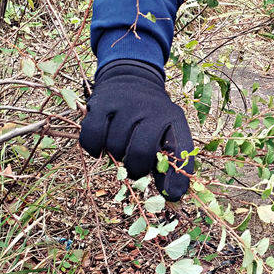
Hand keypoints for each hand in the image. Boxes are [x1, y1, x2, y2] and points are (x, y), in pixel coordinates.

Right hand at [79, 59, 193, 199]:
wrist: (132, 77)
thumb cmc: (151, 118)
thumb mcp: (166, 133)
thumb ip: (169, 164)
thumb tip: (173, 197)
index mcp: (172, 119)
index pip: (180, 151)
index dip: (176, 178)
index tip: (171, 196)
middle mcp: (151, 109)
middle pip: (140, 154)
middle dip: (135, 168)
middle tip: (132, 164)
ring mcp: (125, 104)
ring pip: (115, 147)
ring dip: (115, 154)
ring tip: (120, 144)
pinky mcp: (101, 103)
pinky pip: (92, 137)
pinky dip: (93, 148)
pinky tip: (100, 147)